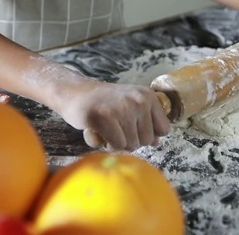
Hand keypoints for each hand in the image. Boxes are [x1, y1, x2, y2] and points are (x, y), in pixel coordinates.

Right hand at [52, 79, 169, 151]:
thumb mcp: (130, 106)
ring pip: (132, 145)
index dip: (148, 134)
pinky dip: (107, 144)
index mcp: (148, 96)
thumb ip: (146, 122)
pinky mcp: (104, 117)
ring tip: (107, 129)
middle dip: (131, 140)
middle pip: (147, 140)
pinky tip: (100, 133)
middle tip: (116, 128)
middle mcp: (138, 100)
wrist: (74, 92)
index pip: (164, 129)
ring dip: (118, 143)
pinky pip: (116, 145)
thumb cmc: (104, 103)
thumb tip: (157, 142)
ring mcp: (122, 108)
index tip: (133, 127)